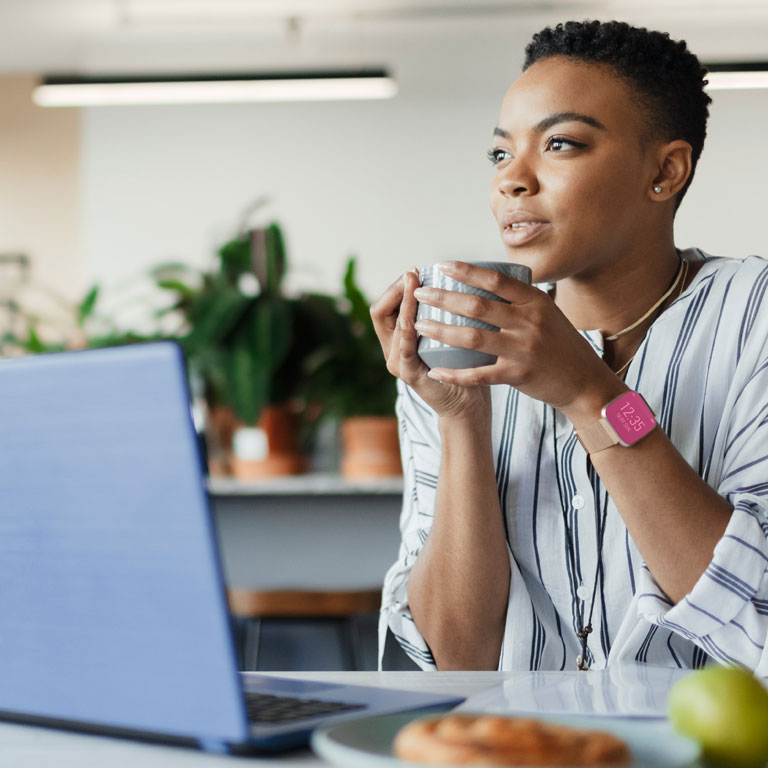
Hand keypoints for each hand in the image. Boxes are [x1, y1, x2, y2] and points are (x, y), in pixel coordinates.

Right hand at [370, 268, 490, 422]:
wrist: (466, 405)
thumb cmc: (462, 367)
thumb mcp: (449, 334)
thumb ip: (443, 313)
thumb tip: (459, 277)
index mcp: (398, 339)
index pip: (384, 306)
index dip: (395, 287)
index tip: (415, 271)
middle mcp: (392, 350)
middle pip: (380, 312)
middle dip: (396, 289)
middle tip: (413, 274)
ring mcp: (398, 364)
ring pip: (393, 326)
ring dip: (403, 304)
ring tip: (414, 286)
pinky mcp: (409, 376)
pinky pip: (404, 349)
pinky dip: (407, 331)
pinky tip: (413, 318)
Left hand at [411, 261, 622, 418]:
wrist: (585, 382)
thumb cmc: (561, 345)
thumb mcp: (547, 314)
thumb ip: (521, 300)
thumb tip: (488, 281)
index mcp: (535, 302)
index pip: (495, 280)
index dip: (466, 271)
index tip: (442, 266)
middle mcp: (529, 322)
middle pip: (477, 306)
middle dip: (443, 298)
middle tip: (420, 293)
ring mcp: (523, 349)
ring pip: (472, 337)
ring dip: (442, 330)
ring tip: (420, 326)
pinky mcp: (518, 375)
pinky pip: (479, 374)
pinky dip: (455, 373)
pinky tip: (436, 371)